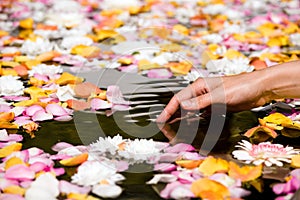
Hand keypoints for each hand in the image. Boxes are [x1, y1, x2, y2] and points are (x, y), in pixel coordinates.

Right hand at [156, 71, 271, 122]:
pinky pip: (200, 116)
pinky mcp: (215, 108)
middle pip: (182, 105)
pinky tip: (189, 127)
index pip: (179, 99)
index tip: (160, 119)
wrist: (259, 89)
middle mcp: (201, 93)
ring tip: (172, 128)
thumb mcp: (219, 95)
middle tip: (163, 126)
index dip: (168, 109)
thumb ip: (201, 102)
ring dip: (182, 119)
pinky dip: (193, 121)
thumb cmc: (241, 86)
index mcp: (199, 86)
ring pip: (190, 111)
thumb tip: (184, 106)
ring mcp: (208, 101)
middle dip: (172, 115)